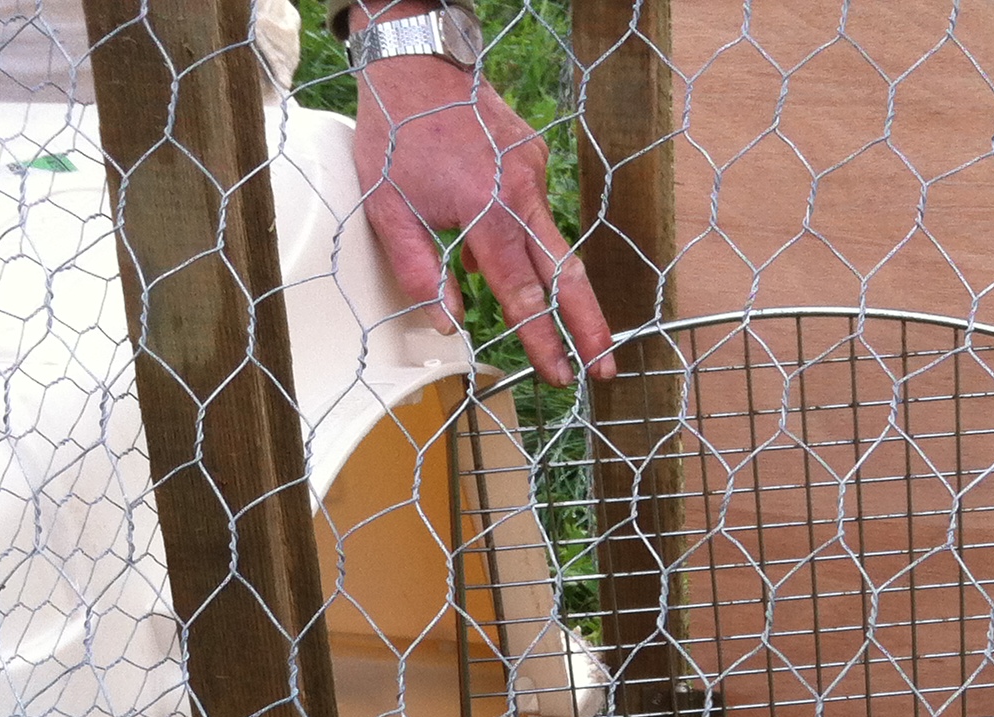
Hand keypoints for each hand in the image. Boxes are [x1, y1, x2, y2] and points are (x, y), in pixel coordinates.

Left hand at [350, 31, 616, 385]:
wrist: (416, 64)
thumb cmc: (395, 138)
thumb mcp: (388, 211)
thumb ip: (420, 272)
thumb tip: (450, 324)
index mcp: (487, 213)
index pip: (523, 295)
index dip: (543, 341)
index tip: (559, 374)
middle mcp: (521, 194)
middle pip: (566, 276)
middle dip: (589, 327)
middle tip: (604, 367)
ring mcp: (534, 173)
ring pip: (553, 242)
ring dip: (558, 285)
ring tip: (560, 315)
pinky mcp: (535, 157)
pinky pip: (534, 209)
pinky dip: (520, 230)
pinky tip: (487, 223)